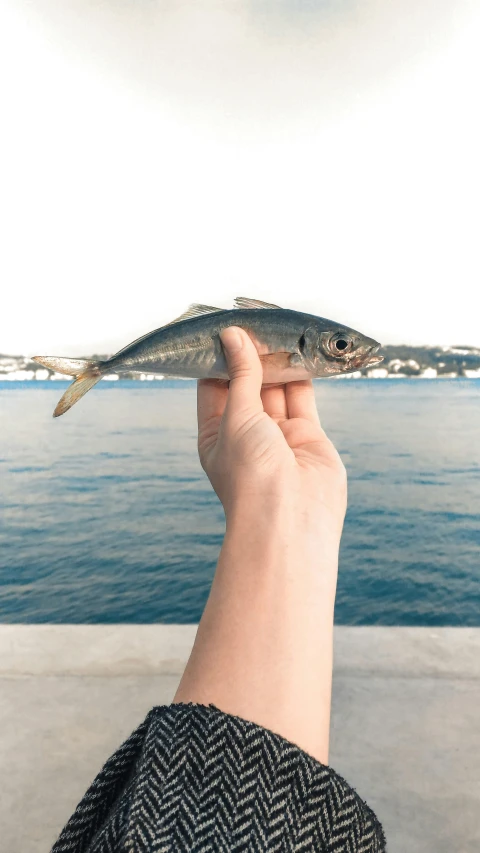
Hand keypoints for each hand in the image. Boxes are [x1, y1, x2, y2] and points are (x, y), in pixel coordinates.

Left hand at [197, 327, 346, 542]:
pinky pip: (302, 399)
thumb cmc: (250, 473)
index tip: (223, 328)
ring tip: (277, 329)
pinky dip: (302, 375)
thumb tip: (233, 336)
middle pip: (247, 385)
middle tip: (255, 322)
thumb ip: (241, 375)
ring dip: (277, 363)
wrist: (290, 518)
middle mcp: (246, 434)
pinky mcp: (307, 436)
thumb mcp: (236, 417)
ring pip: (276, 389)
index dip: (218, 358)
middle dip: (251, 356)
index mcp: (216, 434)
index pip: (213, 387)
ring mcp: (278, 435)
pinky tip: (300, 350)